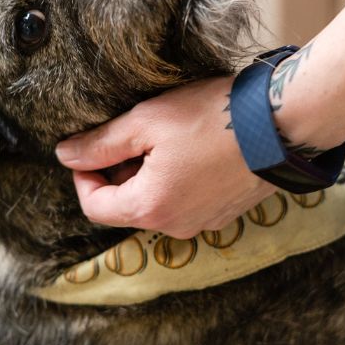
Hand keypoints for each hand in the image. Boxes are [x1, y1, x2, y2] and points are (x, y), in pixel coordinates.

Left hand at [55, 76, 274, 238]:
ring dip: (146, 174)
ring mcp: (203, 223)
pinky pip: (184, 202)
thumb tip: (65, 155)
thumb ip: (101, 143)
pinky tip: (188, 148)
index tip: (87, 147)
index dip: (82, 175)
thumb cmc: (210, 118)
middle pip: (126, 205)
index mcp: (149, 208)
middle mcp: (175, 226)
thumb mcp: (145, 122)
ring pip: (156, 203)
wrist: (279, 124)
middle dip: (117, 171)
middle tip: (129, 134)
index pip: (94, 206)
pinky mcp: (224, 213)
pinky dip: (174, 180)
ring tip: (161, 137)